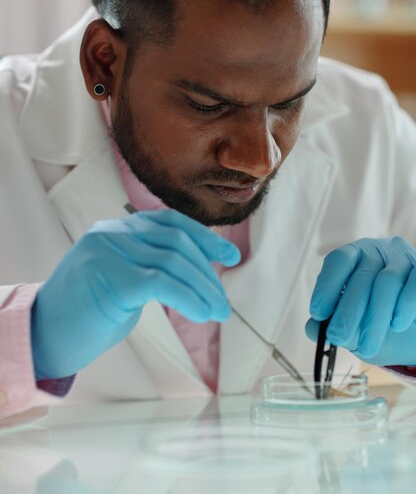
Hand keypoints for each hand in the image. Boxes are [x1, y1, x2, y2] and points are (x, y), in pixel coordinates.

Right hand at [31, 209, 239, 379]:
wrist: (42, 336)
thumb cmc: (85, 313)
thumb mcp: (121, 280)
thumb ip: (150, 266)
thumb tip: (197, 273)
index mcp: (117, 230)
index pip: (171, 223)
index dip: (205, 239)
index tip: (230, 256)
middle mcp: (113, 233)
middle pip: (177, 242)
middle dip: (207, 273)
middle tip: (222, 303)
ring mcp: (110, 251)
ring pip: (174, 262)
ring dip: (204, 289)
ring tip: (218, 312)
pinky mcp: (112, 276)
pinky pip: (163, 282)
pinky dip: (190, 297)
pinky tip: (202, 313)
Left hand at [305, 237, 415, 365]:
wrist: (415, 327)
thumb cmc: (378, 317)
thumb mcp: (353, 320)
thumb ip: (331, 322)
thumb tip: (312, 328)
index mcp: (356, 254)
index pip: (339, 260)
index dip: (327, 286)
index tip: (318, 313)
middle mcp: (380, 251)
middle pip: (362, 275)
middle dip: (348, 310)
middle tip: (338, 336)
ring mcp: (404, 259)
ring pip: (387, 281)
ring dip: (375, 316)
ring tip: (367, 345)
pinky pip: (415, 284)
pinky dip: (405, 305)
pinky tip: (396, 324)